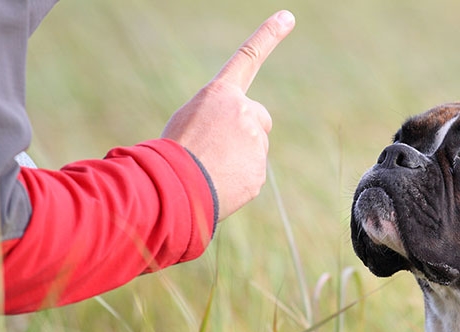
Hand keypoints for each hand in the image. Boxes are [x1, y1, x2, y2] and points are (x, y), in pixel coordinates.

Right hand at [162, 10, 295, 221]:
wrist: (171, 187)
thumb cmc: (172, 152)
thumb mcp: (187, 121)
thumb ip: (219, 118)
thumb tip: (236, 141)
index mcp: (220, 94)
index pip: (247, 58)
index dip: (268, 36)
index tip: (288, 17)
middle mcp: (243, 111)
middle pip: (259, 118)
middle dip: (247, 131)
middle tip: (218, 147)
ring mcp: (255, 142)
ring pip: (255, 148)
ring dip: (238, 158)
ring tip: (211, 167)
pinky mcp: (259, 170)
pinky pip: (251, 173)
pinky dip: (238, 179)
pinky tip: (219, 183)